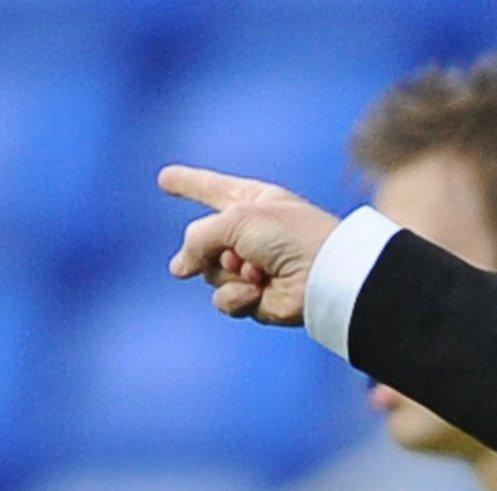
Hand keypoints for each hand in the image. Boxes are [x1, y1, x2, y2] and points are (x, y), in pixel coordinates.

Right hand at [159, 164, 340, 325]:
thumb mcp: (236, 219)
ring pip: (210, 273)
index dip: (189, 184)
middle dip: (210, 248)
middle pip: (202, 241)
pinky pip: (225, 300)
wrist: (325, 276)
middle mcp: (252, 233)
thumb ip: (198, 238)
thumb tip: (180, 269)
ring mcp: (253, 267)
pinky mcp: (257, 298)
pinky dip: (237, 296)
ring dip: (228, 272)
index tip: (166, 179)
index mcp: (254, 201)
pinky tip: (258, 290)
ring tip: (257, 270)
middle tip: (238, 251)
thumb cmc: (290, 235)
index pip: (213, 189)